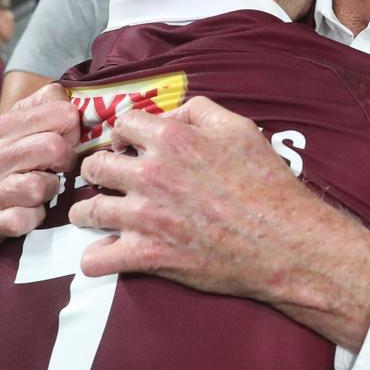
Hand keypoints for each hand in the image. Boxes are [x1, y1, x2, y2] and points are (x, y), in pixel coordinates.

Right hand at [0, 82, 79, 263]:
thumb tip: (65, 92)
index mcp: (3, 127)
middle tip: (59, 169)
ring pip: (40, 186)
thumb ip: (41, 106)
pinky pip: (24, 220)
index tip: (68, 141)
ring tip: (43, 191)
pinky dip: (33, 218)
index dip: (74, 130)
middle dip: (66, 161)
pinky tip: (29, 213)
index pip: (61, 114)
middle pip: (53, 148)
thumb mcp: (13, 128)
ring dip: (50, 192)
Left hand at [69, 97, 369, 350]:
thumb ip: (198, 111)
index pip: (120, 124)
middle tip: (112, 181)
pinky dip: (96, 258)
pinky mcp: (149, 254)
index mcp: (172, 139)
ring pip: (86, 210)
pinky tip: (105, 253)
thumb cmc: (266, 183)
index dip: (124, 135)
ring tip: (100, 215)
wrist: (284, 240)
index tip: (129, 148)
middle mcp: (151, 174)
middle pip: (94, 165)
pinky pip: (97, 259)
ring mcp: (146, 216)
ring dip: (89, 212)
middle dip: (99, 171)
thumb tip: (168, 115)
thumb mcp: (239, 128)